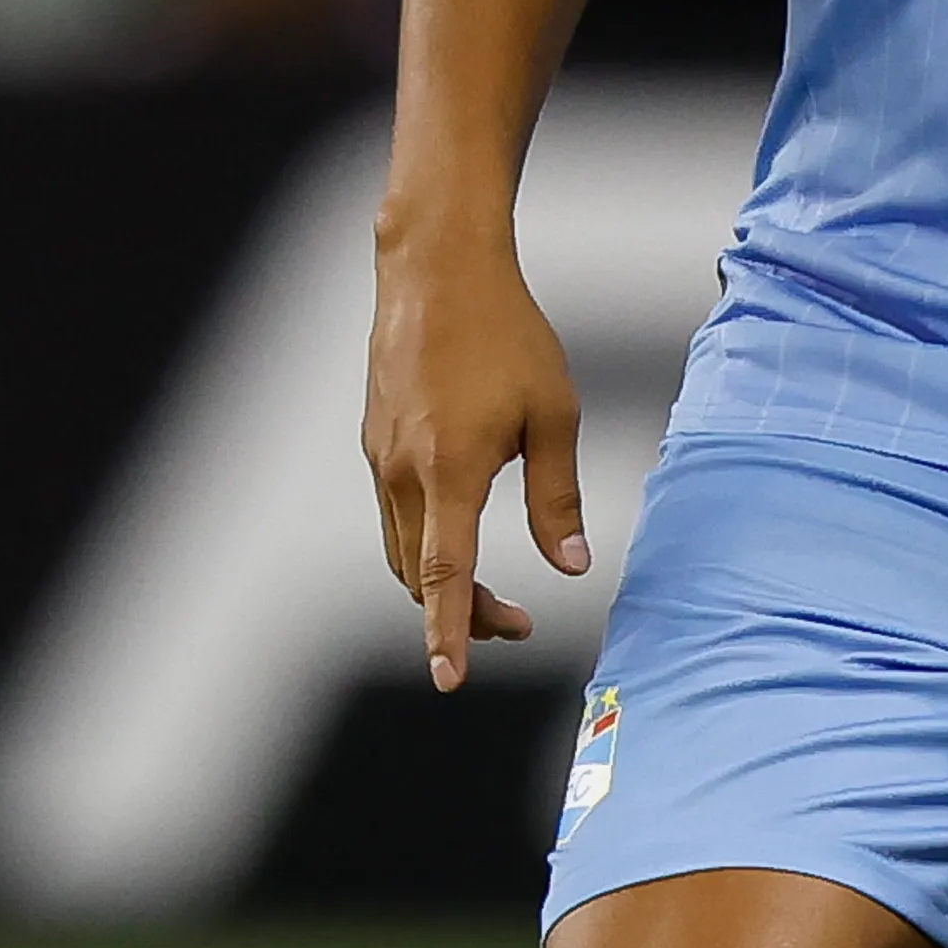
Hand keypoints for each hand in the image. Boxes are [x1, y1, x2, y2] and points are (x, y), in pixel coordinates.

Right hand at [364, 226, 589, 690]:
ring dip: (440, 583)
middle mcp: (402, 471)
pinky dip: (422, 544)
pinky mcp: (375, 439)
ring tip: (494, 595)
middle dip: (461, 615)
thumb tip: (571, 564)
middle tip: (518, 625)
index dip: (449, 632)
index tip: (449, 679)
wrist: (437, 268)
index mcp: (448, 472)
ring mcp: (381, 456)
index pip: (444, 576)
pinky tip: (459, 531)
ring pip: (400, 549)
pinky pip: (393, 512)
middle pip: (419, 576)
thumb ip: (558, 496)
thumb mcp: (555, 414)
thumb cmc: (506, 334)